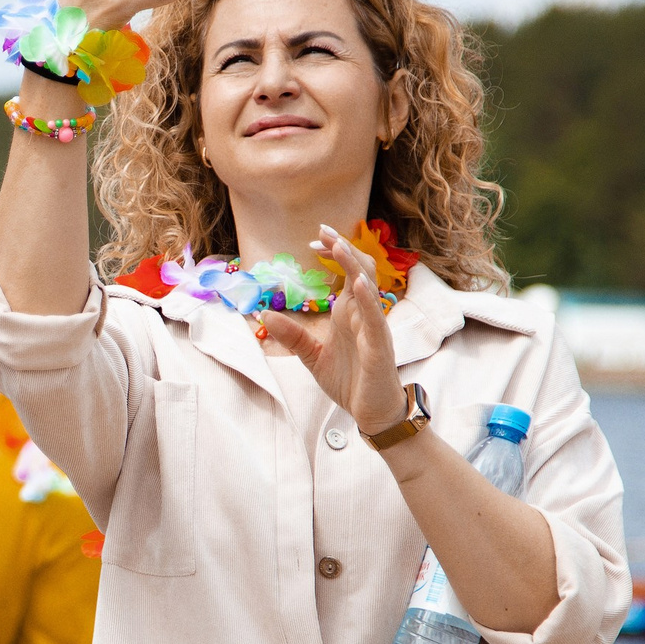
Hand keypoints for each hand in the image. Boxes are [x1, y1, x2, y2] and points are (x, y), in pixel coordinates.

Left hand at [261, 224, 408, 440]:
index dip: (334, 253)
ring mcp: (374, 328)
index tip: (314, 241)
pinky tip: (359, 284)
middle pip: (360, 269)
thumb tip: (265, 314)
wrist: (371, 413)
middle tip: (323, 230)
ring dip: (354, 264)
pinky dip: (368, 300)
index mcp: (350, 312)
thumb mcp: (312, 356)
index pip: (347, 271)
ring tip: (337, 244)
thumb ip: (293, 335)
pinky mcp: (379, 347)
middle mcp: (364, 314)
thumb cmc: (350, 381)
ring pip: (369, 287)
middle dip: (343, 248)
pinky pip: (375, 319)